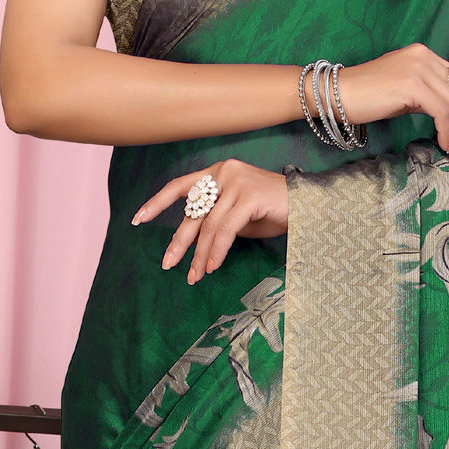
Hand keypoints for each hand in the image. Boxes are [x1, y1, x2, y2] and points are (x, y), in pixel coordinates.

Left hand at [131, 159, 287, 282]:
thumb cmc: (276, 212)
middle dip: (179, 241)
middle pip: (193, 211)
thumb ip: (218, 220)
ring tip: (196, 276)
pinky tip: (213, 267)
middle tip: (168, 264)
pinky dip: (216, 251)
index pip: (180, 186)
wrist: (311, 206)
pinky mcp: (248, 196)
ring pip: (208, 225)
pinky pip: (225, 230)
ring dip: (200, 255)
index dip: (157, 203)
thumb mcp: (239, 216)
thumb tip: (198, 242)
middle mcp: (223, 172)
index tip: (138, 219)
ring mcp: (235, 182)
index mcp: (218, 172)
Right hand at [334, 45, 448, 155]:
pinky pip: (441, 111)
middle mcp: (424, 56)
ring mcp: (418, 69)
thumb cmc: (367, 96)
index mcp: (423, 54)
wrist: (338, 94)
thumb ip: (427, 93)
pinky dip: (446, 131)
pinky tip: (444, 144)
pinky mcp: (412, 85)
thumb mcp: (404, 90)